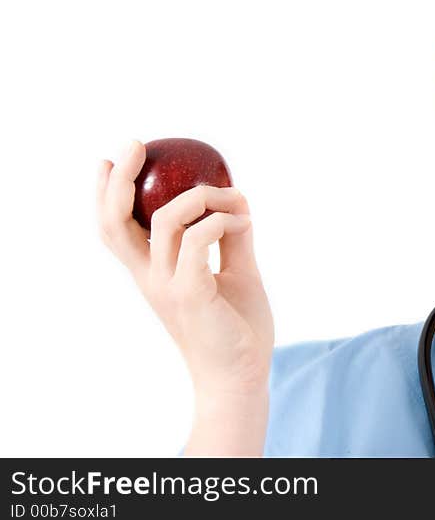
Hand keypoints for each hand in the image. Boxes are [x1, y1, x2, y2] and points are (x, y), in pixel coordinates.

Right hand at [96, 140, 274, 398]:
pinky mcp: (191, 294)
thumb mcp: (235, 273)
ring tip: (234, 198)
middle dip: (118, 179)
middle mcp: (151, 277)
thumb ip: (230, 239)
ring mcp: (167, 285)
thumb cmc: (237, 327)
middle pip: (115, 222)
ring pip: (166, 221)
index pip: (115, 228)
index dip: (105, 193)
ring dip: (202, 197)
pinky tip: (243, 221)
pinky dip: (221, 221)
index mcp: (153, 272)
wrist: (242, 375)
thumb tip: (238, 203)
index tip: (109, 159)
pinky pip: (198, 241)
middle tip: (134, 145)